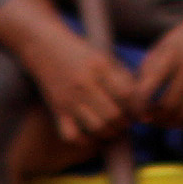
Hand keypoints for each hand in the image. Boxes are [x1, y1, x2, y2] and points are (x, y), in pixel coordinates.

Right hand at [17, 19, 136, 148]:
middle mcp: (83, 83)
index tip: (136, 108)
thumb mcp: (102, 56)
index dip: (137, 105)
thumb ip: (123, 76)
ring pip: (98, 128)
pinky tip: (89, 133)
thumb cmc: (78, 51)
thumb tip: (142, 102)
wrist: (40, 43)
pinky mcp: (56, 108)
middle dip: (124, 122)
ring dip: (109, 132)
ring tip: (111, 127)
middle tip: (124, 120)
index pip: (127, 94)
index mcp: (98, 66)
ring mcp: (69, 97)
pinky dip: (84, 140)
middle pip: (114, 115)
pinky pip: (72, 135)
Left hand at [132, 5, 182, 130]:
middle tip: (148, 119)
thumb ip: (150, 66)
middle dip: (154, 118)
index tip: (135, 111)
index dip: (138, 106)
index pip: (147, 89)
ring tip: (162, 122)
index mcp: (169, 55)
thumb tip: (136, 93)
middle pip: (168, 107)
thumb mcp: (163, 44)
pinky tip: (180, 122)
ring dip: (170, 124)